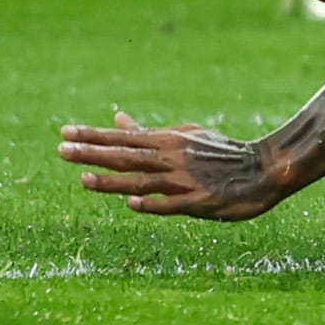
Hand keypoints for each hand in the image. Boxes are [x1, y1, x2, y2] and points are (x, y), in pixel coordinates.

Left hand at [57, 111, 290, 220]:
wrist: (262, 168)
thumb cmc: (218, 152)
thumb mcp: (183, 136)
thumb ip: (147, 133)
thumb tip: (116, 120)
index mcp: (167, 141)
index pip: (122, 138)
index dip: (93, 136)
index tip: (64, 133)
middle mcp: (171, 158)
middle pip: (125, 156)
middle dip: (93, 153)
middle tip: (61, 150)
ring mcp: (184, 181)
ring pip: (142, 181)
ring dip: (113, 180)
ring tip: (83, 179)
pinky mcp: (200, 202)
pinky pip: (172, 204)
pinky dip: (152, 203)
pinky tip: (132, 204)